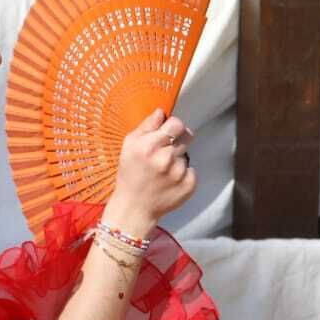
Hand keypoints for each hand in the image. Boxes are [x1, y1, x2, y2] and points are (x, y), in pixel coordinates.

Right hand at [105, 108, 196, 236]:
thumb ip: (145, 126)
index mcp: (148, 146)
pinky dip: (183, 174)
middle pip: (187, 135)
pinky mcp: (189, 184)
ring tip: (162, 171)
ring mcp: (179, 172)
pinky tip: (169, 180)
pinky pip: (191, 170)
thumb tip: (161, 112)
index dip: (172, 126)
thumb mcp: (128, 147)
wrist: (135, 207)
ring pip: (187, 154)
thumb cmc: (130, 175)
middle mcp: (165, 158)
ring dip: (177, 159)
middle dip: (177, 141)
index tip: (167, 133)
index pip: (176, 123)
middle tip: (164, 152)